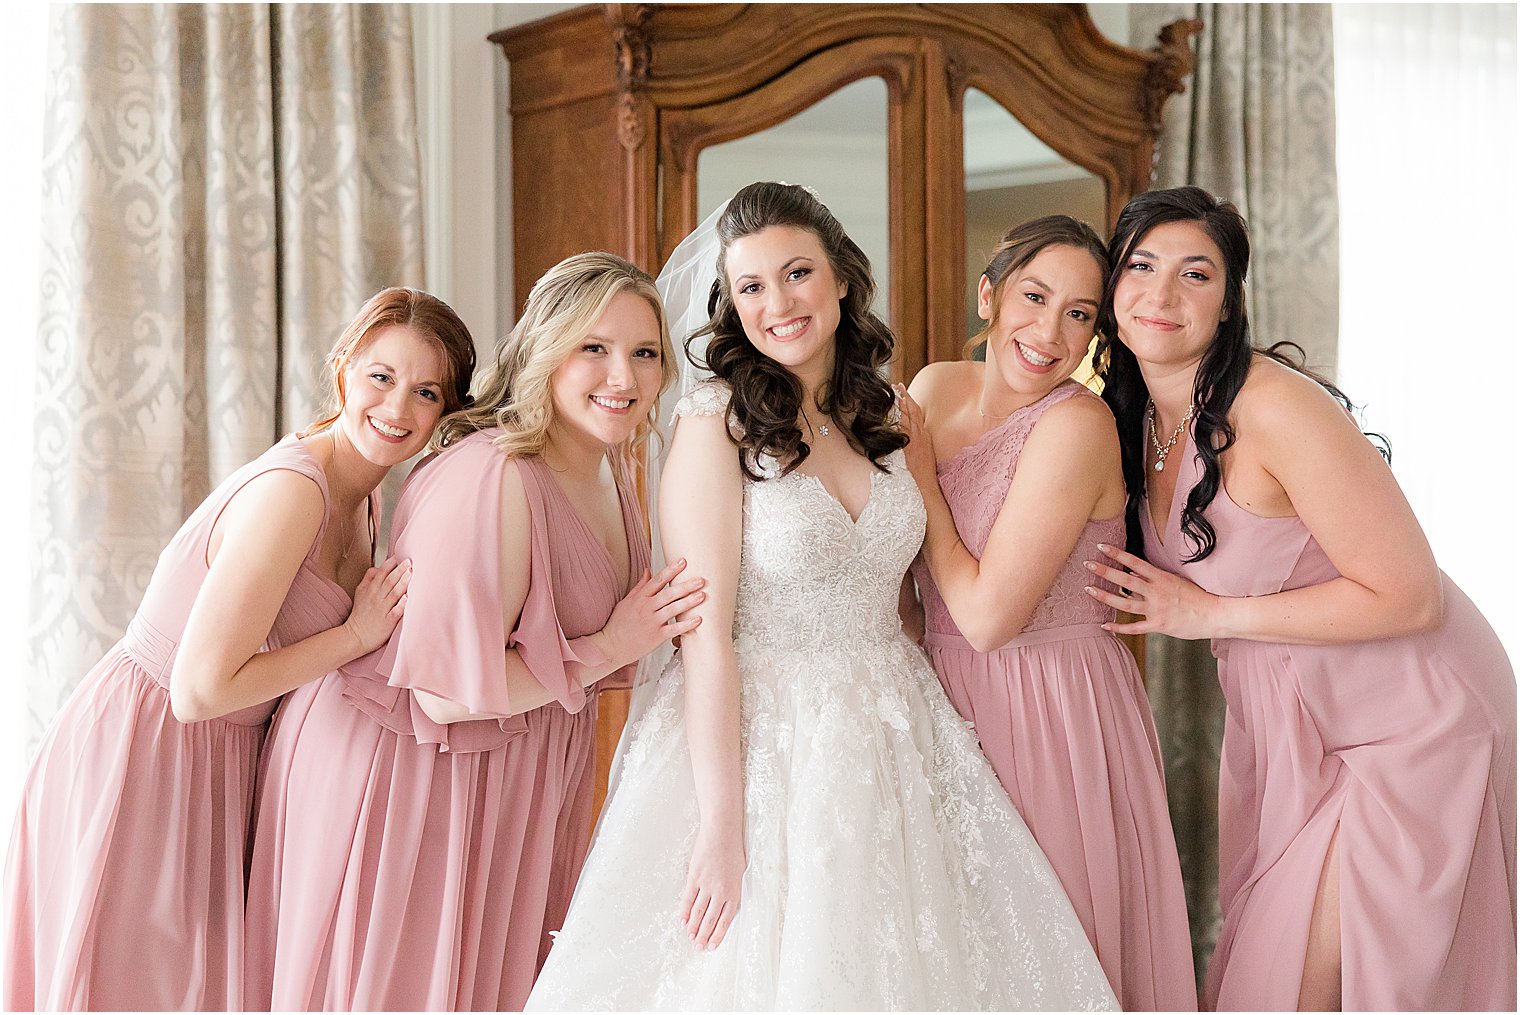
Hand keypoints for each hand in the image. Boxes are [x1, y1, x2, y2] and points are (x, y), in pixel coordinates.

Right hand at [343, 556, 410, 655]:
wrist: (355, 636)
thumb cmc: (360, 614)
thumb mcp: (360, 593)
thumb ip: (368, 579)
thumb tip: (376, 567)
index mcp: (371, 589)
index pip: (381, 573)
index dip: (390, 564)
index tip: (400, 556)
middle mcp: (377, 598)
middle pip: (389, 581)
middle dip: (399, 570)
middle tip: (409, 561)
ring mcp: (382, 609)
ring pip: (393, 593)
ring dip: (402, 583)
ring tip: (410, 573)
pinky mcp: (388, 621)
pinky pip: (395, 611)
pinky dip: (401, 604)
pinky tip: (407, 598)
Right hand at [598, 558, 705, 667]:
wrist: (610, 647)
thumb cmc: (618, 624)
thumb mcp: (626, 601)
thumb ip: (640, 586)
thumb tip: (648, 570)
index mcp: (640, 598)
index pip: (658, 580)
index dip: (671, 570)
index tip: (683, 561)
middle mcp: (646, 608)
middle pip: (669, 594)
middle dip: (686, 586)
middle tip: (701, 579)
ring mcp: (652, 622)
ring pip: (673, 609)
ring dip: (689, 602)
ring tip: (702, 595)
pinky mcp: (656, 637)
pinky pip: (674, 629)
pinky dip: (686, 625)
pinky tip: (698, 620)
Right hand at [680, 820, 745, 949]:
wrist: (722, 832)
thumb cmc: (733, 850)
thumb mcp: (740, 873)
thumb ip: (733, 890)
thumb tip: (725, 906)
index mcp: (734, 892)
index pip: (726, 920)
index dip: (718, 934)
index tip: (712, 946)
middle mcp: (720, 891)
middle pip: (710, 919)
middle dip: (704, 935)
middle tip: (698, 947)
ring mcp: (706, 885)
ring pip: (698, 912)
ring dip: (693, 927)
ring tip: (690, 937)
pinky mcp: (695, 877)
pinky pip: (688, 898)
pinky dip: (684, 911)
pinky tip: (682, 920)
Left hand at [893, 383, 936, 489]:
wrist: (926, 487)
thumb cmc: (923, 474)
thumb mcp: (924, 455)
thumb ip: (917, 443)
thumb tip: (906, 436)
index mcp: (925, 437)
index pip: (917, 413)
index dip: (910, 400)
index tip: (902, 391)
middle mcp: (922, 436)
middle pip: (913, 411)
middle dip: (905, 397)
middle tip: (896, 385)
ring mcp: (916, 441)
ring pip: (909, 418)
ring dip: (902, 404)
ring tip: (894, 392)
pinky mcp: (910, 448)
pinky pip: (904, 430)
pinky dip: (900, 419)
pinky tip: (893, 411)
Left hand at [1083, 543, 1223, 639]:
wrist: (1215, 615)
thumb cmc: (1197, 597)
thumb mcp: (1176, 580)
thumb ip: (1155, 577)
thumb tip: (1132, 570)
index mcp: (1162, 578)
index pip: (1134, 562)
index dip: (1117, 554)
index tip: (1101, 547)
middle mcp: (1157, 592)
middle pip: (1125, 581)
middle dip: (1105, 571)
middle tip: (1088, 564)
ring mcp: (1157, 609)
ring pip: (1124, 603)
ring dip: (1105, 596)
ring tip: (1088, 590)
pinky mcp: (1158, 625)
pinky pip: (1134, 627)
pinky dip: (1118, 628)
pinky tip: (1104, 626)